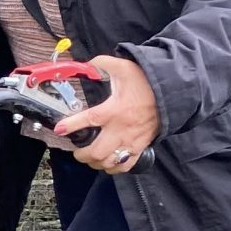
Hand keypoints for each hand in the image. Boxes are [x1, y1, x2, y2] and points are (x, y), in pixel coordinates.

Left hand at [67, 53, 159, 174]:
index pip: (88, 120)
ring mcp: (131, 140)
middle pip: (96, 152)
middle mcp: (121, 129)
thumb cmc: (146, 82)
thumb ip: (102, 63)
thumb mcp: (123, 67)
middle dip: (81, 154)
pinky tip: (107, 163)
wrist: (171, 93)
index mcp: (114, 109)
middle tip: (77, 150)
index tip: (59, 129)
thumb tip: (87, 63)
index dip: (71, 126)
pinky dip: (114, 168)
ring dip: (95, 163)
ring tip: (90, 157)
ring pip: (109, 162)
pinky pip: (125, 166)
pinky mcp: (141, 146)